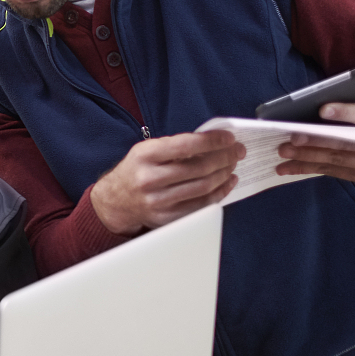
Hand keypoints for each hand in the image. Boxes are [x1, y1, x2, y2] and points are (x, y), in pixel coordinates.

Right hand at [90, 131, 246, 234]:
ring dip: (225, 174)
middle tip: (238, 151)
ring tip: (232, 164)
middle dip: (225, 157)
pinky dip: (219, 192)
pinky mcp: (167, 217)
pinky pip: (202, 205)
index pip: (185, 146)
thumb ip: (176, 145)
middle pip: (199, 168)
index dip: (212, 141)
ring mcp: (158, 201)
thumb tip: (214, 141)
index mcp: (144, 156)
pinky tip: (226, 182)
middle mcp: (150, 179)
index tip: (229, 138)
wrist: (116, 201)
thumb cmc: (137, 171)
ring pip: (203, 187)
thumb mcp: (147, 150)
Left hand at [279, 89, 354, 182]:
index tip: (321, 109)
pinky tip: (285, 167)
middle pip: (345, 143)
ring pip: (334, 160)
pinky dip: (305, 169)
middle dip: (317, 140)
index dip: (344, 113)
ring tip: (282, 150)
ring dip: (306, 157)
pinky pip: (329, 172)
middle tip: (292, 136)